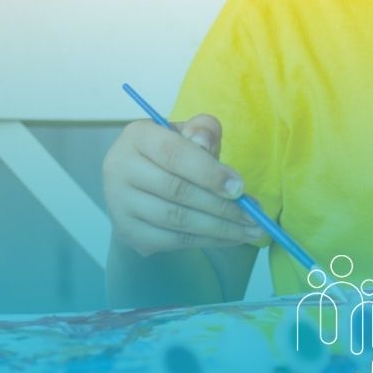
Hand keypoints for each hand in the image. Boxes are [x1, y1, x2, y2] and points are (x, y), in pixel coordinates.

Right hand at [102, 114, 264, 255]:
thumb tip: (205, 143)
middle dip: (221, 206)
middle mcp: (119, 167)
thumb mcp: (190, 134)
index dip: (210, 172)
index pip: (174, 155)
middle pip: (177, 191)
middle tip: (253, 216)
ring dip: (219, 228)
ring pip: (176, 219)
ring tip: (250, 230)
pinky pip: (172, 240)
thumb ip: (203, 131)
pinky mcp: (127, 231)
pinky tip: (230, 239)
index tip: (241, 188)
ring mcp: (120, 203)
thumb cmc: (174, 153)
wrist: (142, 185)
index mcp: (137, 136)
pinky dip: (206, 241)